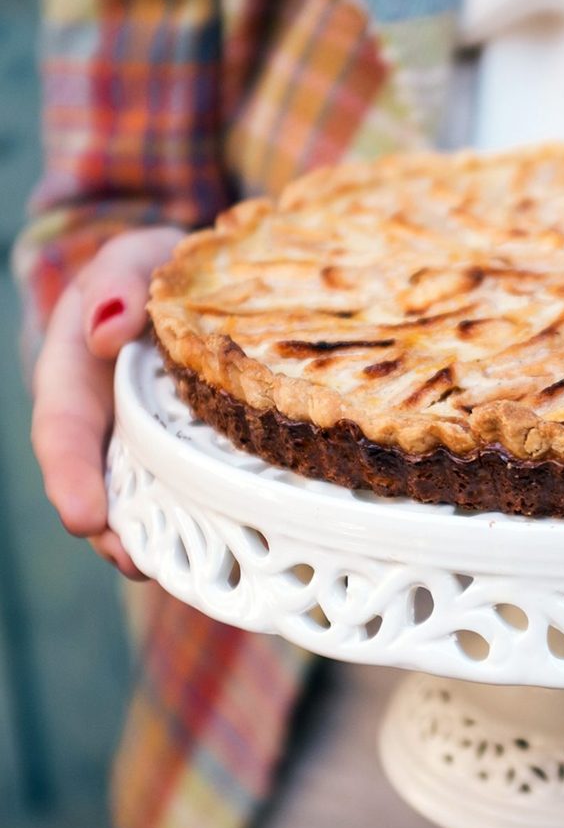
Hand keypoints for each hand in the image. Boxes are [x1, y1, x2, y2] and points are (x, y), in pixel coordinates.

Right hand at [31, 227, 183, 577]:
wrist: (211, 278)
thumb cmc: (163, 267)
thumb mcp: (137, 256)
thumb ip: (117, 280)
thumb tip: (106, 332)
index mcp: (79, 370)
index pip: (65, 427)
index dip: (70, 474)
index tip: (82, 515)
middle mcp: (111, 416)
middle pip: (101, 479)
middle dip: (112, 527)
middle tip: (134, 562)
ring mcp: (152, 437)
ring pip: (148, 494)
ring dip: (159, 534)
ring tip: (179, 571)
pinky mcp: (196, 446)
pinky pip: (196, 483)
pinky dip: (206, 512)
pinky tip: (233, 538)